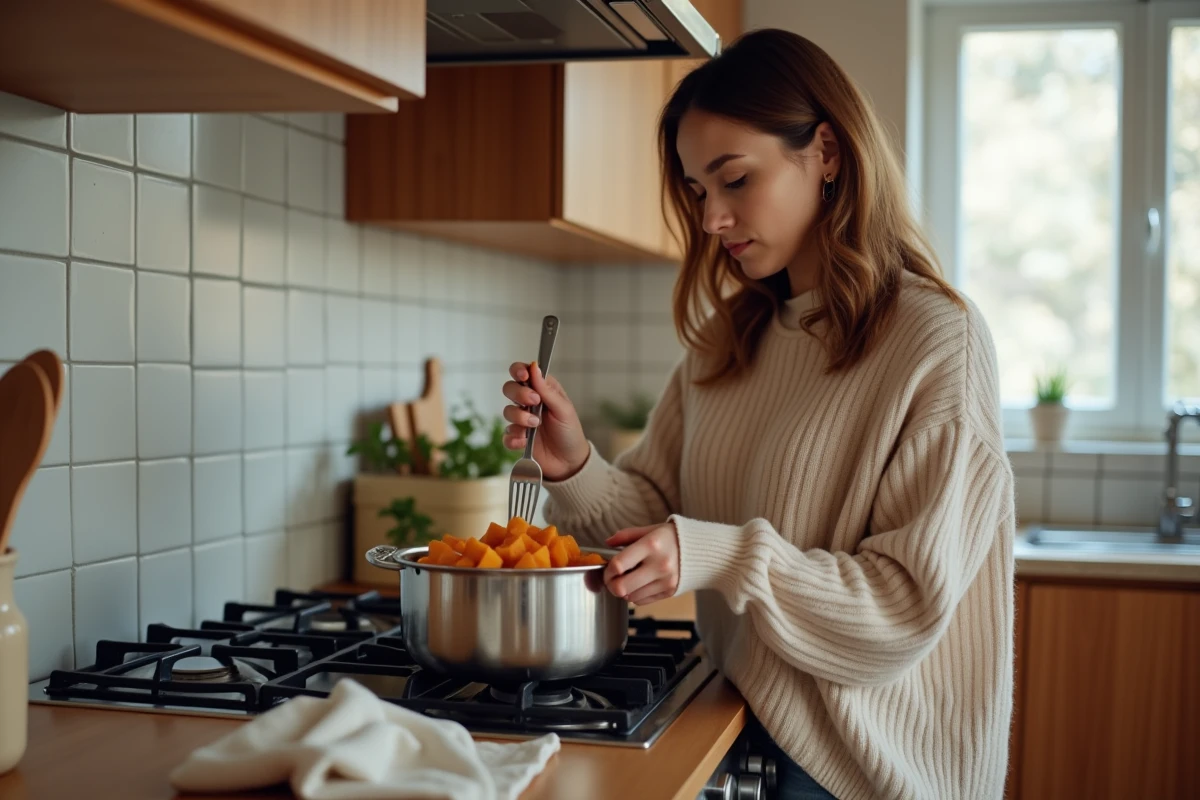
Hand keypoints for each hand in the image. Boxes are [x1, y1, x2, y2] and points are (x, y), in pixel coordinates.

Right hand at [501, 361, 588, 481]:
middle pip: (510, 388)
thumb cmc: (570, 432)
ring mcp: (521, 420)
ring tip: (536, 425)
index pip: (523, 373)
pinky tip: (524, 441)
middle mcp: (529, 403)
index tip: (523, 376)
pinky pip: (506, 434)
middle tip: (534, 402)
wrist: (569, 462)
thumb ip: (547, 390)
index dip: (519, 370)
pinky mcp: (517, 438)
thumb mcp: (564, 409)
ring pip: (507, 411)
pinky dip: (513, 437)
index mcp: (542, 390)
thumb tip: (534, 367)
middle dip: (519, 393)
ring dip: (519, 417)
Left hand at [603, 523, 679, 604]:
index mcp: (651, 545)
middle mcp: (659, 565)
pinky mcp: (670, 592)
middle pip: (622, 587)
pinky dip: (636, 595)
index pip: (619, 564)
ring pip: (630, 597)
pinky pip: (642, 601)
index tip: (607, 569)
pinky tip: (640, 584)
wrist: (703, 550)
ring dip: (624, 590)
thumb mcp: (650, 529)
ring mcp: (665, 581)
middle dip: (611, 585)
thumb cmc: (673, 538)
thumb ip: (626, 535)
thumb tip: (607, 542)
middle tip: (612, 579)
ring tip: (628, 579)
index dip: (607, 570)